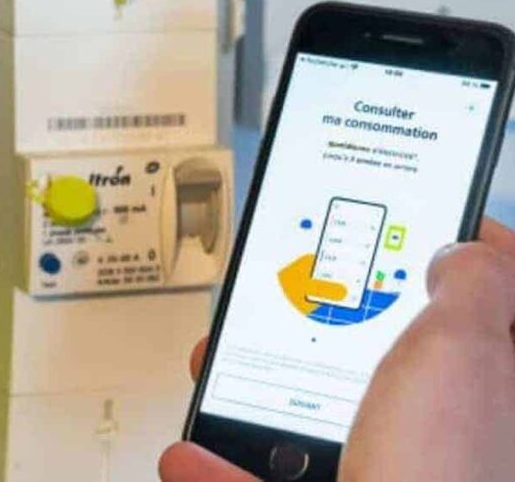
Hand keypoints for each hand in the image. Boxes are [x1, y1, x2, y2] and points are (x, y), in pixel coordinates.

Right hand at [160, 219, 514, 481]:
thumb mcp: (459, 352)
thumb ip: (472, 286)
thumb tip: (466, 253)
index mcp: (503, 385)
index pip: (507, 296)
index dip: (470, 248)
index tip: (430, 222)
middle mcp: (465, 435)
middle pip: (410, 353)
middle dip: (345, 317)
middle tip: (315, 289)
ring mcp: (407, 474)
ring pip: (336, 418)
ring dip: (269, 392)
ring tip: (231, 364)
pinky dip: (232, 472)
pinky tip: (195, 459)